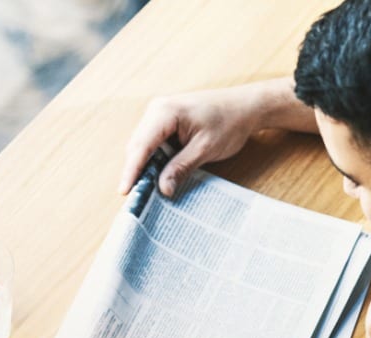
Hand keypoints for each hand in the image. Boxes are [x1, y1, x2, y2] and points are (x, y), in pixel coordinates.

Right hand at [118, 86, 263, 196]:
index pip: (141, 146)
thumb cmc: (229, 122)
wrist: (246, 107)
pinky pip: (153, 143)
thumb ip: (180, 168)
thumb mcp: (205, 149)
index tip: (124, 191)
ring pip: (143, 146)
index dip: (131, 171)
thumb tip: (162, 189)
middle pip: (137, 146)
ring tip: (146, 188)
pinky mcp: (166, 121)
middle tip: (136, 196)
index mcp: (164, 112)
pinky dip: (154, 159)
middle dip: (136, 171)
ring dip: (145, 166)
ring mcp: (160, 114)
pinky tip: (159, 173)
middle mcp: (157, 110)